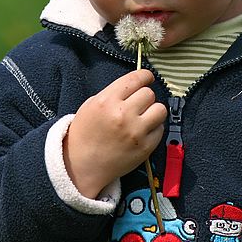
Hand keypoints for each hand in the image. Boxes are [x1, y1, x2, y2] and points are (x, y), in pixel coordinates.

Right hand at [63, 69, 166, 198]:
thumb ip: (113, 93)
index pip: (136, 78)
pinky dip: (154, 129)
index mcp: (107, 101)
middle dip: (145, 97)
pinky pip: (160, 129)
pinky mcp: (145, 147)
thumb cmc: (84, 134)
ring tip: (144, 117)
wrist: (82, 165)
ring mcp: (136, 132)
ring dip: (153, 112)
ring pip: (160, 109)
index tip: (147, 78)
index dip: (145, 76)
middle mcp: (123, 114)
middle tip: (138, 105)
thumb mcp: (90, 106)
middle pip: (149, 93)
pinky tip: (142, 133)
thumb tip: (135, 85)